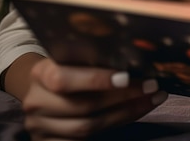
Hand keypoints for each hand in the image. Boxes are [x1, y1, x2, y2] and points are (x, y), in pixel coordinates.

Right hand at [22, 58, 167, 140]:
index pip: (64, 79)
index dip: (95, 80)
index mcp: (40, 74)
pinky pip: (86, 140)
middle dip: (123, 97)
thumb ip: (91, 60)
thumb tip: (133, 57)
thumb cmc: (68, 71)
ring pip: (88, 126)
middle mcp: (36, 101)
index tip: (126, 77)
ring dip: (126, 113)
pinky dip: (117, 125)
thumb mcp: (72, 60)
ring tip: (152, 99)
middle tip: (152, 87)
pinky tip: (135, 112)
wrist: (44, 94)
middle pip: (83, 106)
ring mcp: (41, 127)